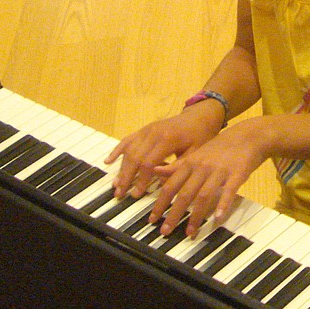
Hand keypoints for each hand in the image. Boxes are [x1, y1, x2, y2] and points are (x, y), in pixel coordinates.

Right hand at [107, 106, 222, 201]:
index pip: (148, 163)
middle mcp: (153, 133)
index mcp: (167, 139)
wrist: (200, 115)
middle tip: (120, 194)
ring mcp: (147, 130)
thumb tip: (158, 183)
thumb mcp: (195, 152)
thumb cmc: (200, 135)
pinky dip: (117, 150)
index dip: (141, 180)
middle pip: (134, 157)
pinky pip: (127, 140)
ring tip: (115, 185)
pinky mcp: (144, 129)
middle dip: (126, 177)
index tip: (137, 194)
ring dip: (120, 168)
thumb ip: (177, 167)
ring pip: (129, 150)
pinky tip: (108, 162)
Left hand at [147, 120, 268, 237]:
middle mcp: (203, 167)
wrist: (250, 135)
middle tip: (165, 232)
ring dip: (196, 216)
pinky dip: (222, 205)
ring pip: (204, 196)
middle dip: (173, 215)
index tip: (153, 219)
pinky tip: (217, 218)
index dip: (160, 203)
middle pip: (185, 194)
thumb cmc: (221, 146)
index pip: (171, 185)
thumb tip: (155, 170)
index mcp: (191, 162)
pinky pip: (229, 191)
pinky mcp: (237, 173)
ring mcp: (220, 170)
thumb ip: (177, 165)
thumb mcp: (196, 153)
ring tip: (190, 232)